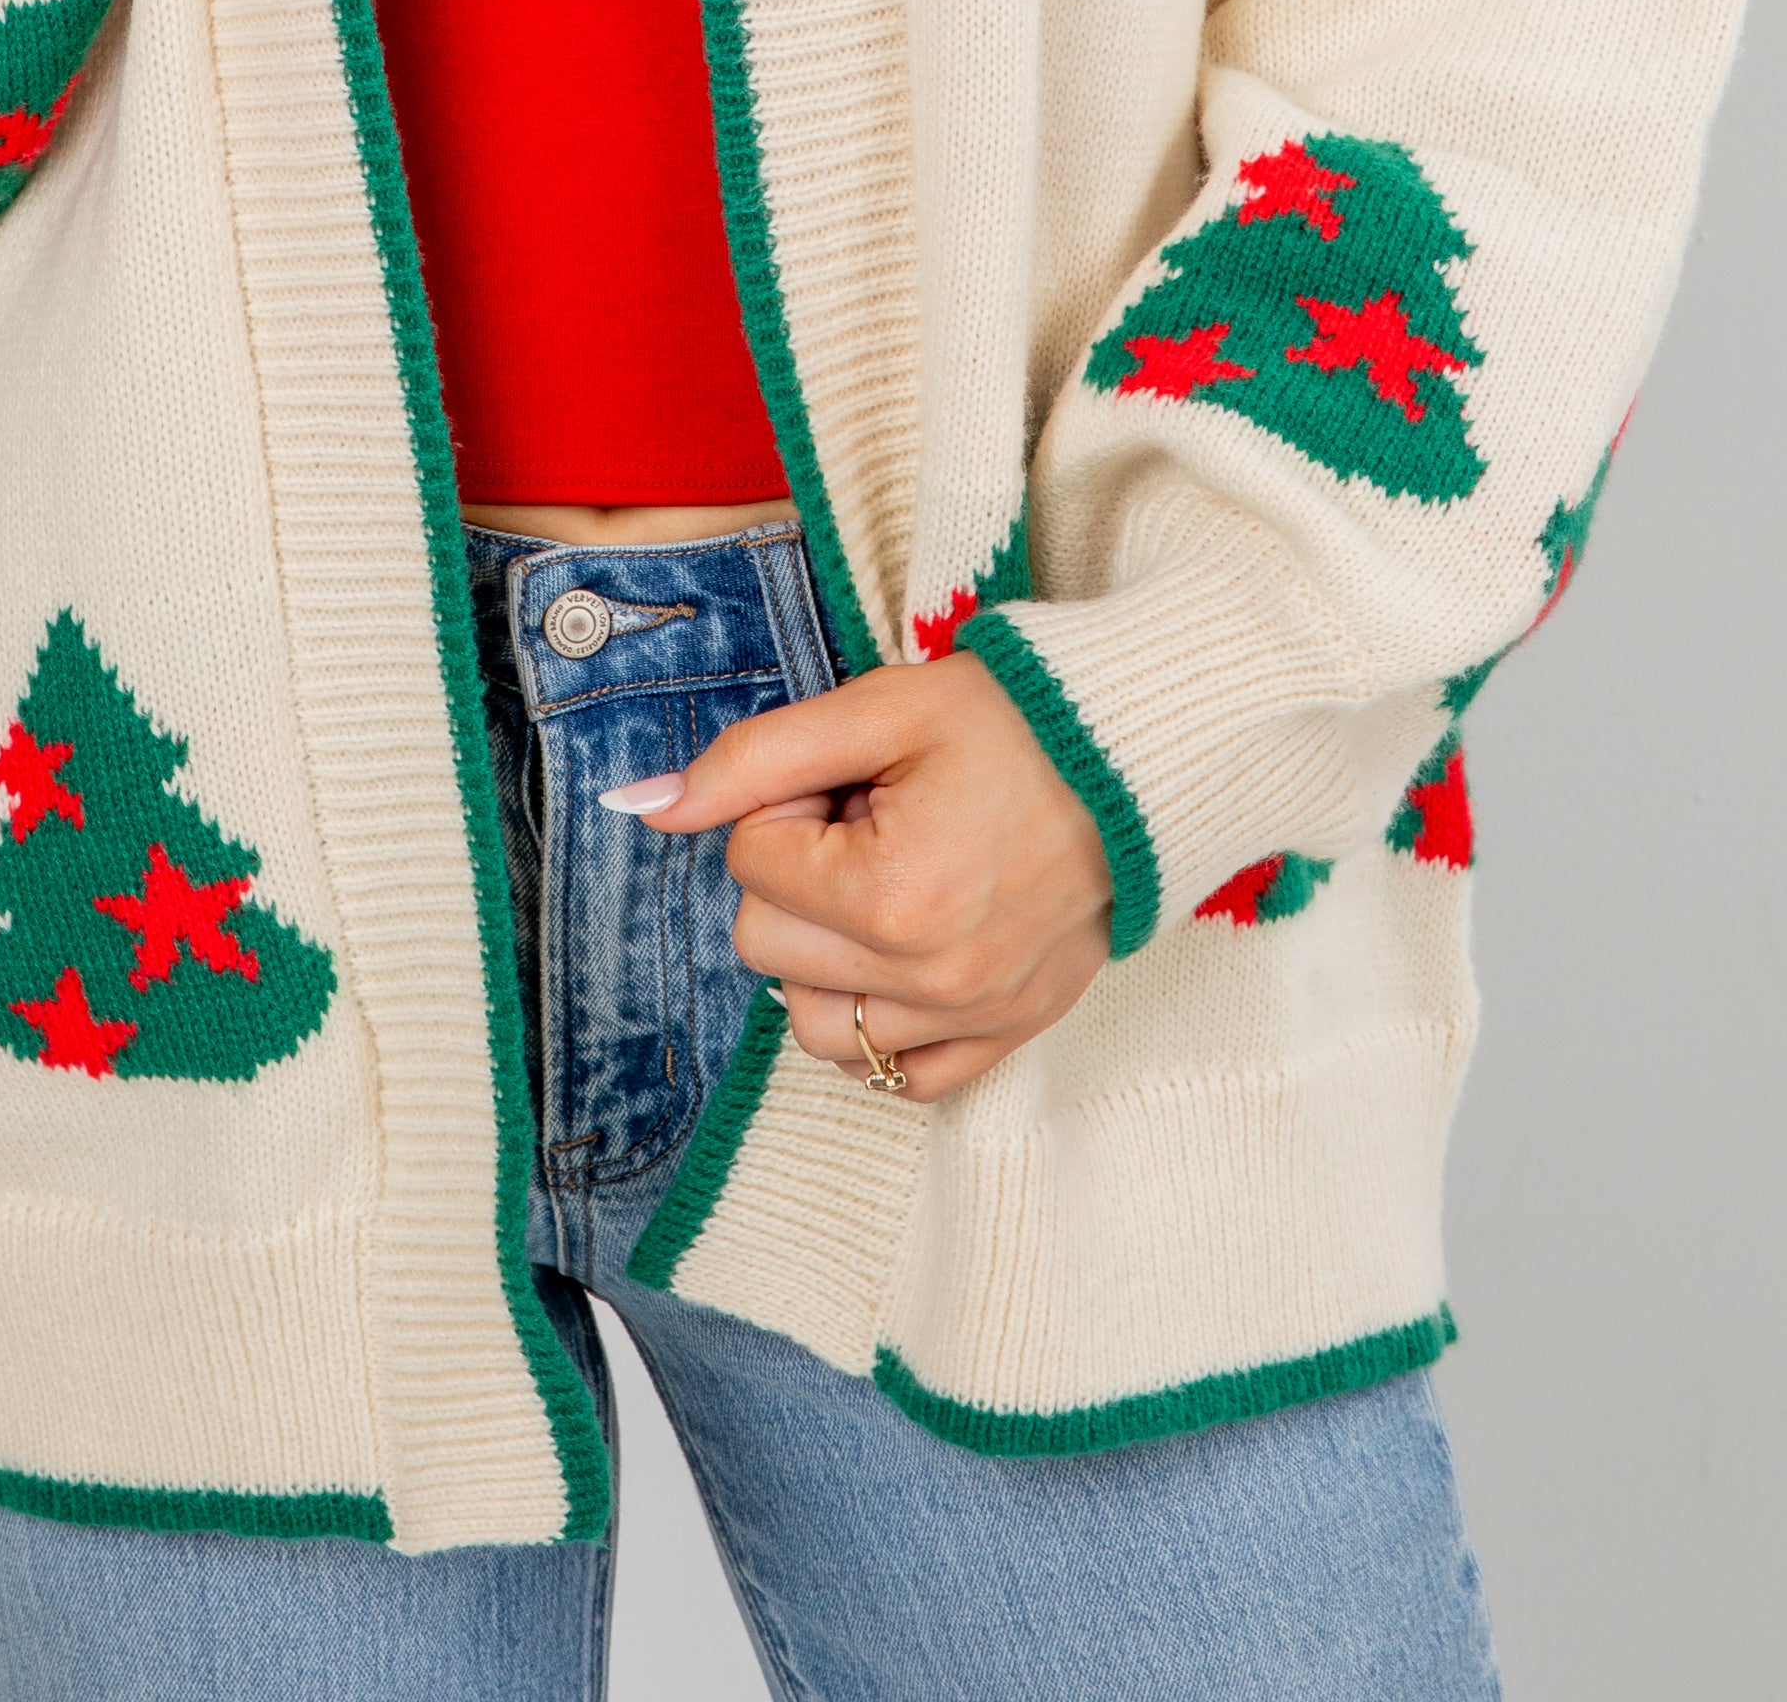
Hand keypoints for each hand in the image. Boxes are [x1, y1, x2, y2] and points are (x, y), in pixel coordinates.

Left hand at [627, 652, 1111, 1099]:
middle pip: (765, 943)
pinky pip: (895, 1077)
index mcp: (891, 893)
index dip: (785, 805)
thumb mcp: (879, 709)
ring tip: (886, 883)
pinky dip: (880, 1022)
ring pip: (813, 1025)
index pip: (748, 861)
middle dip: (796, 875)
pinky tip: (903, 950)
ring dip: (823, 955)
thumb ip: (753, 759)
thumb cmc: (1013, 721)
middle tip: (870, 820)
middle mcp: (930, 977)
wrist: (1143, 757)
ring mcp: (972, 1018)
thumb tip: (643, 804)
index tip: (849, 778)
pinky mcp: (1007, 1036)